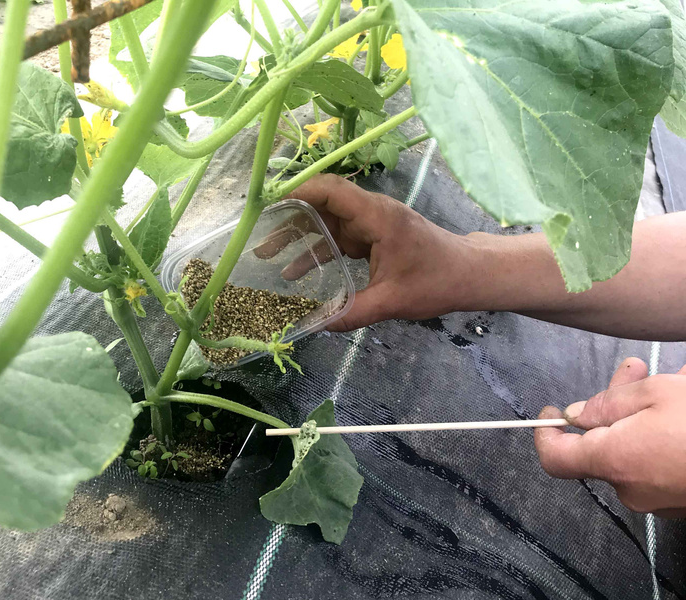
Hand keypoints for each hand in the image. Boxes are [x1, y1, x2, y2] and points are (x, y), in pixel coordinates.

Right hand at [274, 174, 475, 330]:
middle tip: (259, 236)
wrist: (469, 274)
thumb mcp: (392, 301)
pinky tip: (297, 271)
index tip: (270, 203)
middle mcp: (371, 213)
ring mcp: (371, 223)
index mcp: (377, 217)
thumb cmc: (437, 281)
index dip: (300, 191)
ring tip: (267, 254)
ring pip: (327, 221)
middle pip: (323, 204)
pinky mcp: (372, 236)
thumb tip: (315, 326)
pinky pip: (338, 237)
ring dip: (299, 235)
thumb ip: (352, 313)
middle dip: (289, 218)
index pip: (333, 191)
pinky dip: (317, 249)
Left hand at [535, 358, 685, 516]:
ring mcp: (660, 499)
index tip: (548, 413)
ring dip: (640, 412)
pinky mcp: (682, 499)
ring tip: (669, 376)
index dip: (545, 435)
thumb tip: (574, 415)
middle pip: (602, 445)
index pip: (556, 460)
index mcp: (614, 462)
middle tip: (629, 369)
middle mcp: (632, 488)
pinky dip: (661, 434)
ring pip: (633, 449)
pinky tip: (680, 403)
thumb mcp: (655, 393)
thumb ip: (607, 404)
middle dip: (612, 403)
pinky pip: (658, 462)